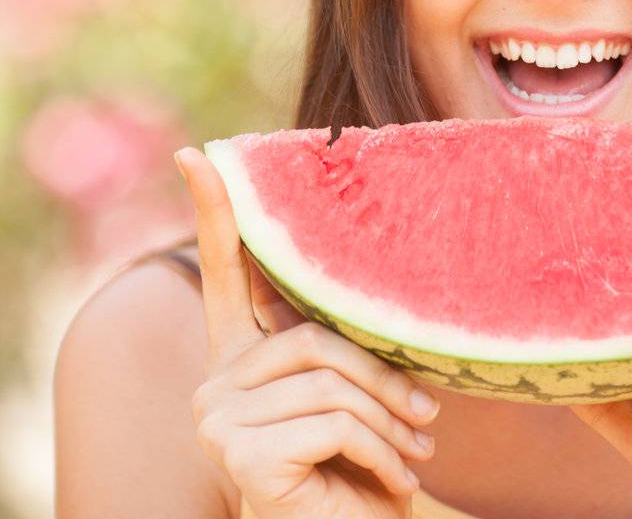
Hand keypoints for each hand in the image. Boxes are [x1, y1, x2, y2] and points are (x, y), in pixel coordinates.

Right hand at [175, 146, 440, 518]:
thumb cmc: (357, 472)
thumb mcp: (354, 394)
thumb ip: (342, 341)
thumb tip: (373, 273)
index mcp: (241, 356)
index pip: (226, 272)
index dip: (216, 210)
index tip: (197, 153)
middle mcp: (215, 382)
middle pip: (316, 337)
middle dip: (382, 378)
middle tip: (428, 420)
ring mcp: (217, 419)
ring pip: (330, 379)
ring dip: (389, 421)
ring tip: (414, 456)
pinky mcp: (238, 455)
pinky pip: (332, 421)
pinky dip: (378, 451)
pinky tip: (392, 483)